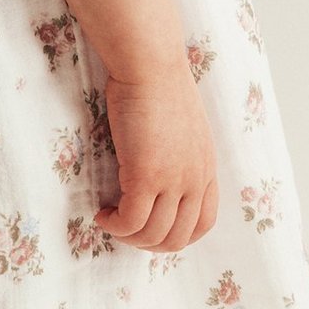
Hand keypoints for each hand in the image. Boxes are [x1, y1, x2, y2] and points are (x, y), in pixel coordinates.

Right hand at [93, 63, 218, 251]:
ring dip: (128, 236)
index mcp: (206, 168)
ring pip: (153, 234)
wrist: (150, 65)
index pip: (203, 223)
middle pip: (177, 238)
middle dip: (148, 244)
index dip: (175, 235)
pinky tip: (102, 213)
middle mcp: (195, 180)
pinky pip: (130, 220)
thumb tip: (160, 168)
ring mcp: (173, 181)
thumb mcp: (184, 126)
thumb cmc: (160, 84)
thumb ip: (180, 153)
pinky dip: (114, 225)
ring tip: (110, 220)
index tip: (150, 228)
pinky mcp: (146, 177)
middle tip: (124, 229)